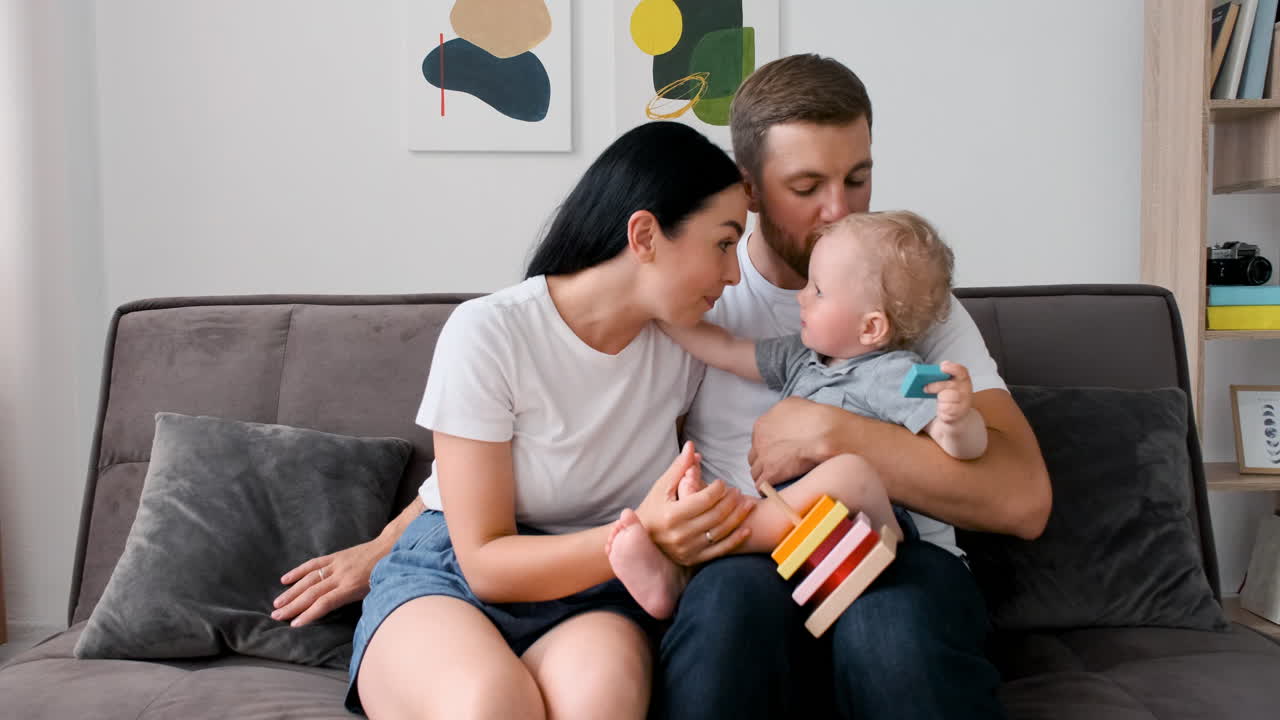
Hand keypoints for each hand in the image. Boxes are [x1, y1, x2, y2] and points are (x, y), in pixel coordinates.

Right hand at [271, 537, 388, 626]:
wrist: (390, 548)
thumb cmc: (386, 575)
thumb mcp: (375, 594)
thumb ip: (356, 604)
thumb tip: (340, 616)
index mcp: (351, 587)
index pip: (324, 603)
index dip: (308, 615)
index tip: (294, 625)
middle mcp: (340, 576)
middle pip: (311, 593)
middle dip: (292, 606)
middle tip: (276, 617)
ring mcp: (336, 565)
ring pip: (308, 580)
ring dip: (291, 592)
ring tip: (277, 604)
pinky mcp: (335, 556)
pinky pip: (313, 564)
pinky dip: (298, 572)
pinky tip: (285, 580)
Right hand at [636, 441, 754, 564]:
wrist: (641, 540)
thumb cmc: (652, 509)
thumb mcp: (661, 487)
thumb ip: (679, 468)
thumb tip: (691, 446)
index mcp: (671, 515)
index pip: (703, 500)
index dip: (718, 489)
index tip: (722, 483)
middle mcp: (680, 534)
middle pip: (715, 515)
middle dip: (731, 501)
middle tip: (738, 491)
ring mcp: (688, 549)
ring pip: (721, 532)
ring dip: (738, 517)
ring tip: (747, 504)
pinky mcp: (694, 559)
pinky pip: (720, 550)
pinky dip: (736, 539)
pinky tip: (746, 528)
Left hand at [749, 396, 842, 487]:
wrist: (822, 431)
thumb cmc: (813, 416)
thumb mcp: (793, 404)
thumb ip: (782, 412)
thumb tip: (786, 417)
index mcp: (762, 424)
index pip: (757, 440)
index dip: (767, 447)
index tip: (777, 451)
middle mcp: (759, 441)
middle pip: (754, 456)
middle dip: (763, 461)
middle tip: (776, 466)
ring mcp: (763, 458)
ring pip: (755, 472)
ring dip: (764, 476)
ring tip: (776, 480)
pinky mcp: (770, 473)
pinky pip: (761, 485)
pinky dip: (767, 488)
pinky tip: (775, 489)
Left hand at [929, 361, 972, 423]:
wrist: (957, 411)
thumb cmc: (949, 394)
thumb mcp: (946, 383)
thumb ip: (940, 377)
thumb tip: (925, 375)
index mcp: (962, 378)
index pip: (960, 370)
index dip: (951, 367)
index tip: (942, 367)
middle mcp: (966, 388)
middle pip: (949, 385)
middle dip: (935, 386)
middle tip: (925, 388)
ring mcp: (965, 401)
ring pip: (947, 397)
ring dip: (940, 399)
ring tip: (939, 400)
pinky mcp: (960, 412)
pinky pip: (946, 409)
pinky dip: (942, 409)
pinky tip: (943, 409)